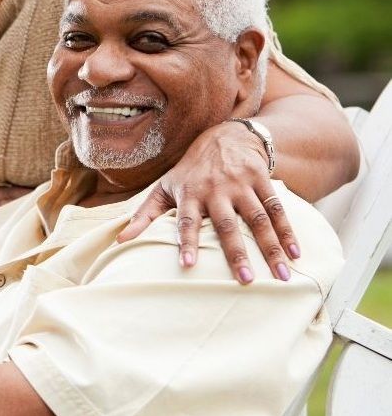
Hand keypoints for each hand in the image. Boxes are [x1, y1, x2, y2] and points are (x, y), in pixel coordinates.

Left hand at [116, 121, 300, 283]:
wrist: (224, 134)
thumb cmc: (191, 169)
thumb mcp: (165, 186)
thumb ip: (145, 214)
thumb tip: (120, 241)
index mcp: (190, 194)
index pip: (186, 221)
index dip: (186, 242)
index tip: (187, 266)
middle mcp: (215, 189)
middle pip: (226, 224)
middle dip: (236, 253)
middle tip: (246, 281)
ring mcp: (240, 183)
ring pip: (257, 219)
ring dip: (271, 247)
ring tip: (281, 276)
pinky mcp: (260, 179)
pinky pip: (276, 207)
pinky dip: (288, 230)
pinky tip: (296, 253)